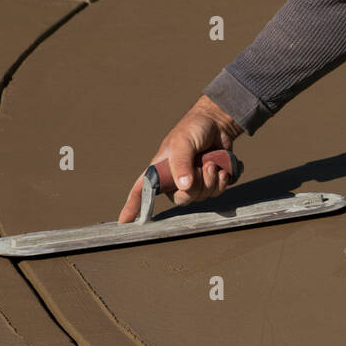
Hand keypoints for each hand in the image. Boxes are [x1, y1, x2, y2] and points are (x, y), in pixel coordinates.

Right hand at [117, 95, 242, 222]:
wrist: (218, 123)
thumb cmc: (193, 129)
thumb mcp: (182, 142)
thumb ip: (181, 163)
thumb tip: (184, 187)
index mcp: (160, 170)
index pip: (141, 191)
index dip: (132, 207)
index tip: (123, 222)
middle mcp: (175, 180)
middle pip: (182, 199)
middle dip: (196, 186)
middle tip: (203, 167)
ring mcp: (194, 182)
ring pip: (201, 197)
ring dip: (211, 181)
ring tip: (212, 163)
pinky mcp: (211, 182)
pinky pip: (216, 193)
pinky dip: (222, 182)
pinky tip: (222, 170)